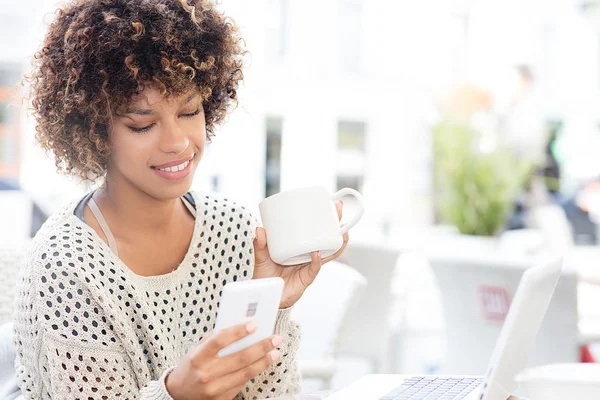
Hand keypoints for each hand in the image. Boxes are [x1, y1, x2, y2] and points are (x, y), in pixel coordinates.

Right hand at [165, 323, 281, 399]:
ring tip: (274, 352)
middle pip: (240, 358)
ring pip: (246, 373)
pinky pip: (242, 383)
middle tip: (275, 339)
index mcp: (197, 357)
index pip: (220, 341)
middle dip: (261, 347)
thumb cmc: (191, 366)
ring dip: (264, 362)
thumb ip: (215, 338)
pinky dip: (253, 372)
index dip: (237, 332)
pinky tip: (261, 364)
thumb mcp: (197, 349)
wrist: (178, 393)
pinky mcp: (221, 399)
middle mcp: (206, 374)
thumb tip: (240, 327)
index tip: (254, 325)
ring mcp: (214, 389)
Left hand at [253, 200, 348, 308]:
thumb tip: (259, 229)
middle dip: (337, 223)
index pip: (316, 230)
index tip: (330, 203)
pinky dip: (316, 260)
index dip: (325, 218)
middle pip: (328, 237)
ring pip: (329, 252)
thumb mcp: (261, 256)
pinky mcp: (307, 277)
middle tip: (338, 208)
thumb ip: (260, 244)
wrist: (265, 295)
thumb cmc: (266, 275)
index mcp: (301, 246)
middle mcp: (309, 254)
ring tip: (341, 230)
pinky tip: (316, 252)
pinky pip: (315, 268)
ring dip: (337, 241)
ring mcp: (310, 265)